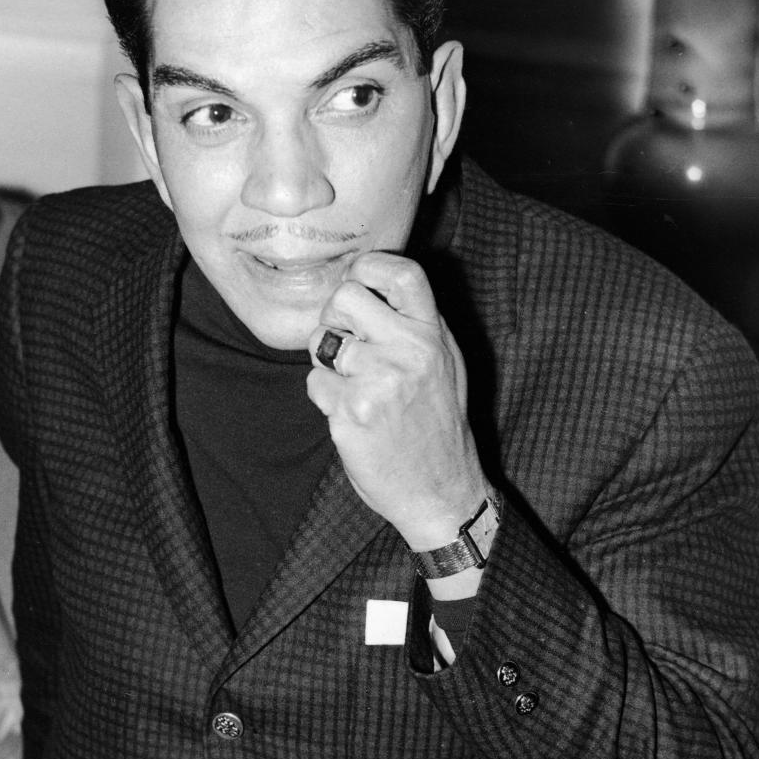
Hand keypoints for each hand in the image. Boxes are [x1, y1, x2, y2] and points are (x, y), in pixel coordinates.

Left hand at [306, 251, 488, 549]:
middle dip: (334, 318)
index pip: (402, 272)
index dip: (369, 267)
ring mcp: (380, 381)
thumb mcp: (444, 364)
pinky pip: (314, 384)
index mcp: (433, 334)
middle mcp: (409, 351)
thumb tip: (374, 281)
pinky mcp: (353, 412)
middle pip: (345, 296)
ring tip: (355, 387)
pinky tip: (352, 416)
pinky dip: (325, 399)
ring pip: (322, 342)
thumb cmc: (437, 424)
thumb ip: (417, 323)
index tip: (358, 281)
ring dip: (327, 364)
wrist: (440, 491)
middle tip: (347, 345)